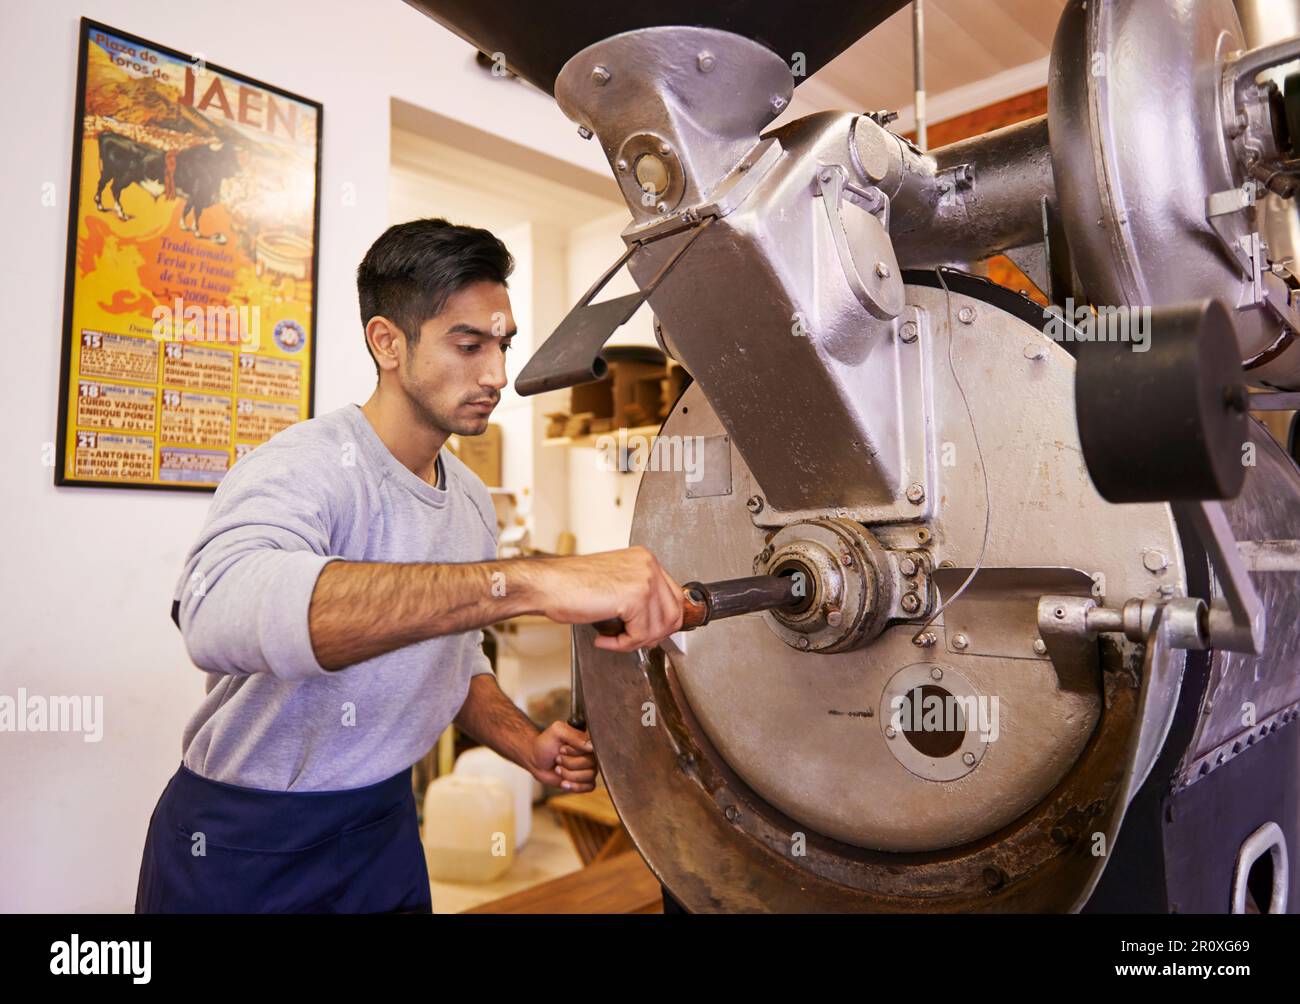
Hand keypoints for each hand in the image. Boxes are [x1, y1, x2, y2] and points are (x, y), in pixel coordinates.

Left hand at [529, 721, 595, 791]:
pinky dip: (576, 786)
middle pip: (590, 764)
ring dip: (569, 775)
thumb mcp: (557, 731)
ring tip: (558, 769)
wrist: (535, 759)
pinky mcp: (584, 781)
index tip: (562, 749)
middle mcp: (590, 754)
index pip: (592, 749)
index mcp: (587, 740)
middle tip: (557, 759)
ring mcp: (588, 768)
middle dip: (569, 764)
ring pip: (589, 776)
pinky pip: (589, 786)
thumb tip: (591, 747)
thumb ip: (575, 736)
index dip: (575, 752)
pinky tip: (564, 783)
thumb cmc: (546, 744)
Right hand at [533, 546, 684, 652]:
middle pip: (673, 614)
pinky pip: (640, 635)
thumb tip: (658, 622)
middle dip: (652, 635)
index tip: (645, 633)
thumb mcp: (615, 584)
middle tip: (630, 640)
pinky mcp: (635, 596)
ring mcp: (644, 579)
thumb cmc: (570, 586)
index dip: (662, 623)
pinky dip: (622, 644)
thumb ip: (639, 596)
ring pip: (658, 628)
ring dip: (635, 641)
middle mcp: (648, 565)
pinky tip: (604, 639)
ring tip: (613, 639)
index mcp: (645, 559)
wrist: (546, 585)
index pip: (674, 599)